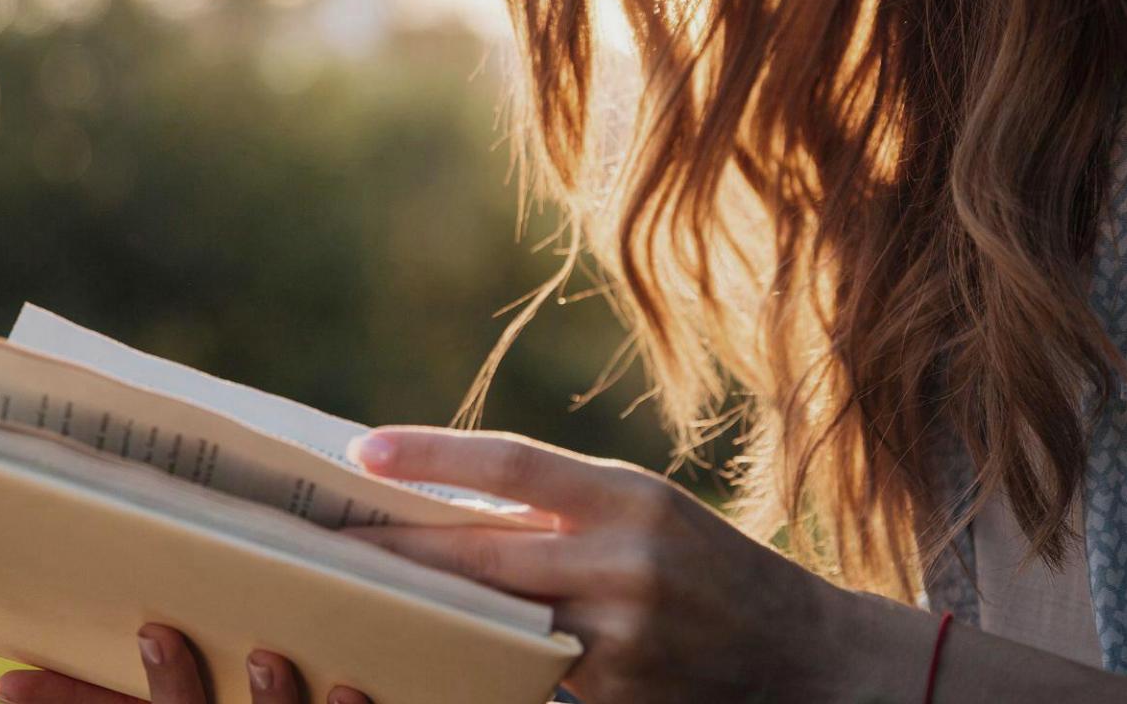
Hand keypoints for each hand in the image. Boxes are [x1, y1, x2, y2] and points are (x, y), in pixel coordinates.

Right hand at [0, 623, 373, 703]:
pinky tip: (349, 687)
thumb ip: (175, 639)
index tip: (5, 683)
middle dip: (170, 687)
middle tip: (155, 631)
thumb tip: (135, 564)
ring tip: (266, 659)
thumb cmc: (269, 667)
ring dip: (269, 700)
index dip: (62, 699)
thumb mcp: (212, 662)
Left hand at [341, 426, 880, 703]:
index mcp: (629, 495)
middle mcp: (624, 558)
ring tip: (358, 593)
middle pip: (480, 549)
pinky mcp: (615, 692)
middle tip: (324, 538)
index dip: (431, 453)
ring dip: (424, 606)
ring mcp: (619, 633)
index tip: (360, 448)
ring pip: (491, 617)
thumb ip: (559, 508)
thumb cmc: (705, 566)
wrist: (801, 655)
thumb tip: (444, 505)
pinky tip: (433, 651)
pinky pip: (525, 670)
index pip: (512, 460)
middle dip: (395, 546)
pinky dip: (479, 657)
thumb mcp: (646, 512)